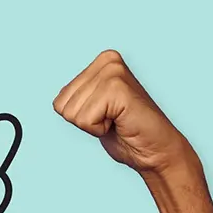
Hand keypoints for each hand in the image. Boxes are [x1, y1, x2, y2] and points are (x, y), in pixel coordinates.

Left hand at [53, 49, 195, 176]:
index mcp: (101, 62)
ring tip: (117, 120)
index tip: (106, 116)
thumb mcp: (93, 109)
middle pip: (64, 106)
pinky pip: (85, 119)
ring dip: (93, 125)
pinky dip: (99, 129)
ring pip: (72, 113)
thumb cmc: (125, 133)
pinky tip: (120, 122)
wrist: (155, 151)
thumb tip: (58, 100)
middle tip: (113, 120)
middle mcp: (108, 61)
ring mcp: (113, 72)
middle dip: (85, 120)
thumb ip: (78, 98)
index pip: (60, 100)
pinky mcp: (118, 88)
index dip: (81, 116)